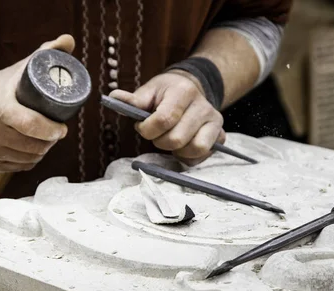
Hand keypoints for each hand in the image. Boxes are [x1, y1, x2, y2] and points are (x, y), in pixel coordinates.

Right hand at [0, 34, 74, 171]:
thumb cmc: (4, 86)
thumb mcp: (24, 67)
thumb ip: (47, 52)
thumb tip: (68, 41)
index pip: (31, 125)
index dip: (52, 130)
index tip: (62, 128)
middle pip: (33, 146)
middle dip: (49, 142)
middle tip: (55, 133)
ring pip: (28, 159)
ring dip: (40, 153)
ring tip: (43, 140)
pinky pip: (17, 167)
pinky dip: (27, 162)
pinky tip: (29, 150)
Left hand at [109, 70, 225, 165]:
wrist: (191, 89)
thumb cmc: (166, 93)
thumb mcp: (150, 90)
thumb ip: (134, 99)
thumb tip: (114, 97)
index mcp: (184, 91)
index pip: (164, 119)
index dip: (147, 129)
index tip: (142, 126)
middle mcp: (203, 106)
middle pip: (177, 139)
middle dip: (160, 141)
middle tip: (157, 135)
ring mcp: (214, 122)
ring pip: (194, 149)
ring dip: (176, 150)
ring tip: (170, 140)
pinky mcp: (219, 135)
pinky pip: (202, 156)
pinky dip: (189, 157)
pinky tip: (182, 146)